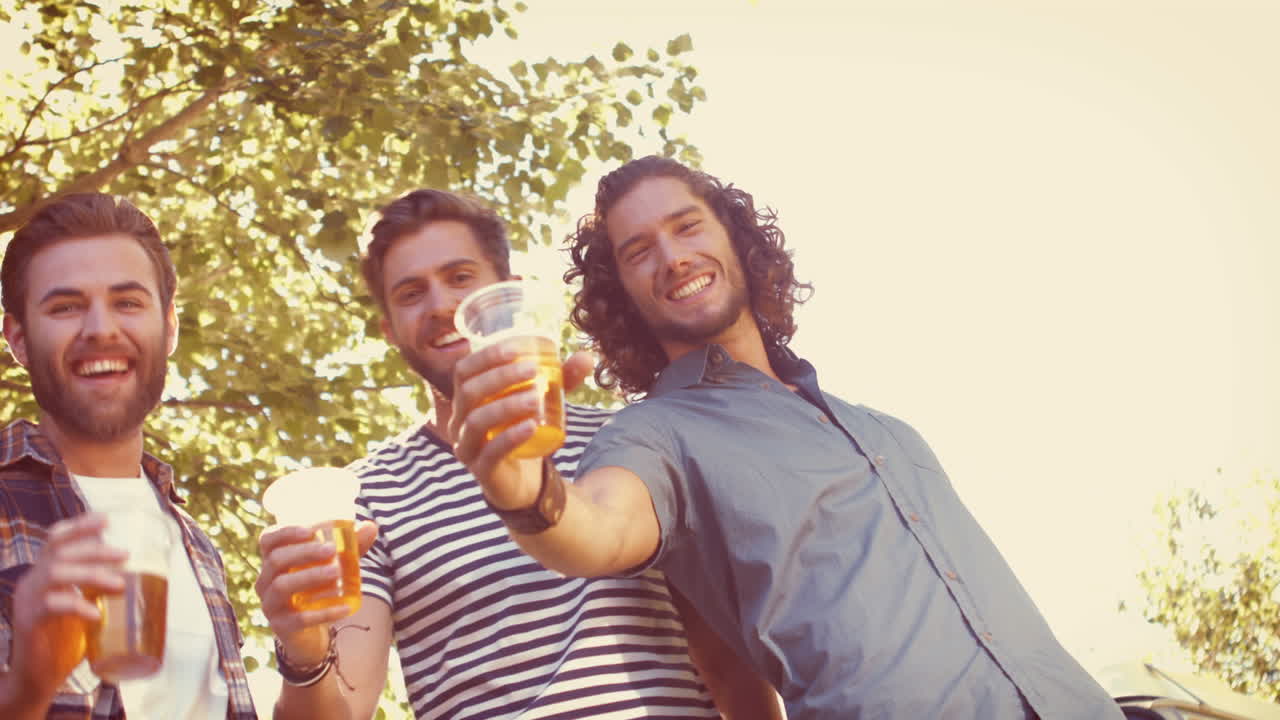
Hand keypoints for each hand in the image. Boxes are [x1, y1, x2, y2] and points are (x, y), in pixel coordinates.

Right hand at [8, 513, 125, 699]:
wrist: (38, 677)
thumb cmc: (65, 640)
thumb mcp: (82, 606)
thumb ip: (96, 589)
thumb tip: (136, 573)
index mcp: (44, 574)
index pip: (56, 540)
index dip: (79, 526)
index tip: (107, 520)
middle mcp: (32, 582)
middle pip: (60, 552)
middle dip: (94, 549)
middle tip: (125, 554)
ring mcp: (27, 601)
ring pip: (55, 573)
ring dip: (91, 573)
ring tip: (120, 583)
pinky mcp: (28, 622)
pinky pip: (51, 605)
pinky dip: (77, 605)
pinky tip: (96, 614)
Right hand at [254, 520, 377, 663]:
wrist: (311, 631)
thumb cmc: (320, 587)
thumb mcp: (335, 564)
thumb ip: (351, 546)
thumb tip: (371, 526)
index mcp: (273, 560)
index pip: (268, 540)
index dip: (285, 532)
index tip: (310, 530)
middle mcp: (265, 581)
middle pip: (276, 560)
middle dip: (304, 552)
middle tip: (332, 550)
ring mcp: (270, 604)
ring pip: (282, 586)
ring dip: (310, 576)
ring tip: (337, 572)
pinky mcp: (281, 626)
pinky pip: (299, 618)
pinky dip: (324, 612)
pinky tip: (346, 607)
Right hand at [450, 341, 594, 507]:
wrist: (524, 480)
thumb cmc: (526, 430)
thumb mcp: (544, 402)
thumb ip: (563, 380)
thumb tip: (587, 357)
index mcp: (466, 399)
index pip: (464, 370)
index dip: (486, 357)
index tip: (516, 350)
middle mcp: (458, 421)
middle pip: (469, 392)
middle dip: (500, 377)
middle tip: (532, 371)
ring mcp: (467, 447)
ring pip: (476, 421)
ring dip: (506, 405)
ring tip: (535, 398)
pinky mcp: (481, 470)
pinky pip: (490, 452)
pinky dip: (510, 437)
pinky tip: (530, 426)